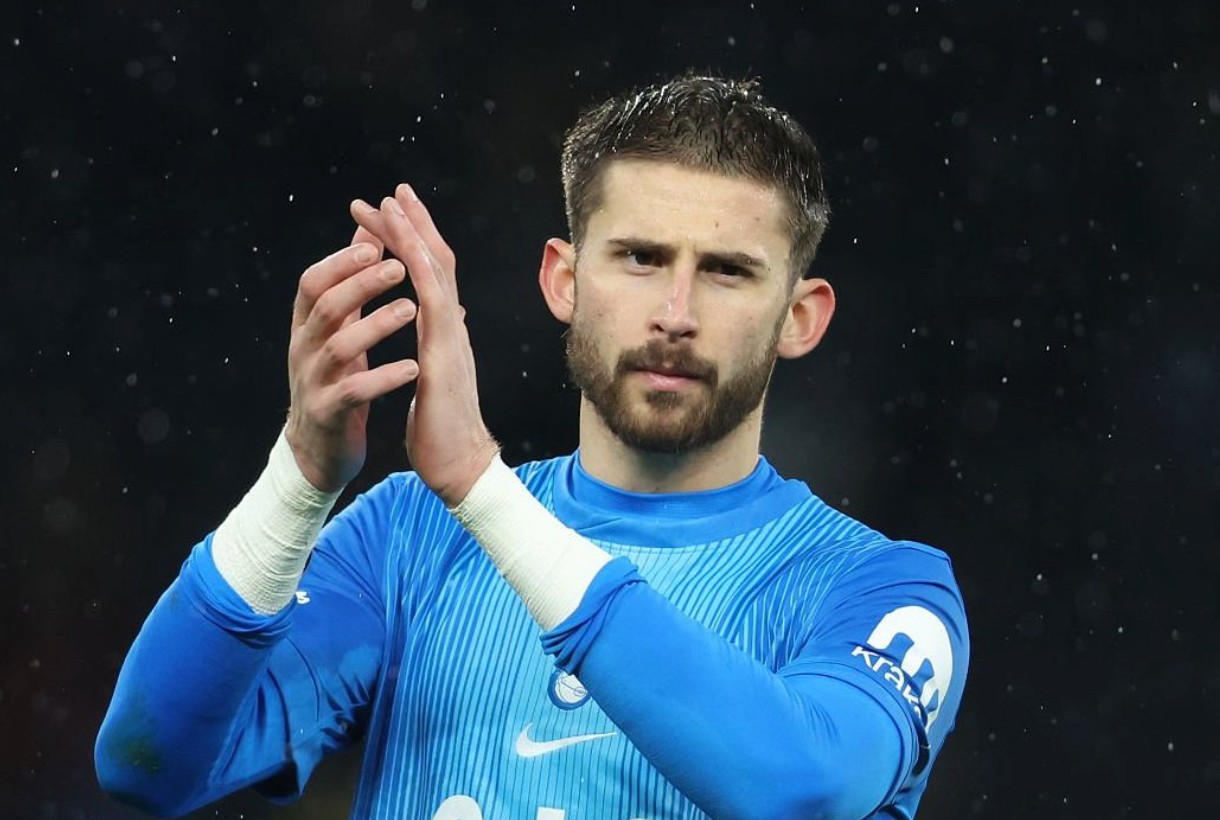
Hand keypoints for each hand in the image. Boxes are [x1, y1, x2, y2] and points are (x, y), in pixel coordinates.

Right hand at [284, 226, 420, 491]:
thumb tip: (368, 232)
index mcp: (306, 326)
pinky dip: (383, 378)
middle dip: (360, 284)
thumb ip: (351, 283)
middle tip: (398, 267)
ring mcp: (313, 381)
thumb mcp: (340, 328)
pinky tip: (412, 368)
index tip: (375, 242)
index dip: (340, 261)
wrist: (317, 449)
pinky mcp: (329, 412)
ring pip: (338, 347)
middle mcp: (303, 349)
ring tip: (409, 308)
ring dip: (375, 325)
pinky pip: (353, 392)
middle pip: (325, 307)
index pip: (312, 282)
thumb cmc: (337, 378)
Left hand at [349, 183, 498, 506]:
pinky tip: (402, 240)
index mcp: (445, 333)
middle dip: (413, 224)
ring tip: (391, 201)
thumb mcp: (435, 378)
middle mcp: (452, 326)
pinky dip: (417, 263)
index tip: (391, 216)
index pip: (430, 277)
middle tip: (391, 191)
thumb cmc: (443, 430)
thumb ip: (438, 349)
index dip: (412, 243)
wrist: (459, 464)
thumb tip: (444, 326)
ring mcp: (451, 335)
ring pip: (435, 269)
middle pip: (435, 261)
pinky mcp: (444, 350)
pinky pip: (431, 295)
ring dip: (412, 231)